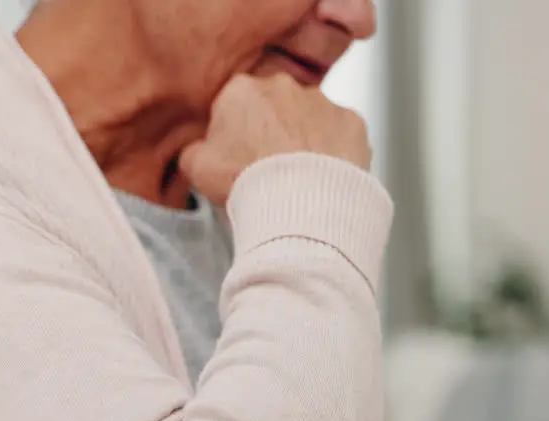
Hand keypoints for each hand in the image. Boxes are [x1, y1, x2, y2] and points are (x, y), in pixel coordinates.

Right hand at [180, 74, 370, 204]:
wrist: (301, 205)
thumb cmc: (250, 184)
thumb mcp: (197, 168)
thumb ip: (195, 150)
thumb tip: (200, 150)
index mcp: (241, 90)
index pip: (236, 106)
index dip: (237, 134)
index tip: (241, 156)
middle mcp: (284, 87)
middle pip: (276, 107)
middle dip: (274, 132)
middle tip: (272, 168)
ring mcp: (322, 102)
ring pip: (312, 119)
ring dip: (307, 141)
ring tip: (302, 177)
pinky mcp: (352, 122)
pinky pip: (342, 134)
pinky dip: (336, 152)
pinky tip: (326, 176)